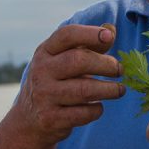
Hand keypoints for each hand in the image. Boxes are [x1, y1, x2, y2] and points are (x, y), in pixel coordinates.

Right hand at [10, 24, 124, 146]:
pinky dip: (96, 110)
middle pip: (78, 60)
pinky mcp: (50, 119)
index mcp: (45, 52)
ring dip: (109, 90)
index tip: (109, 37)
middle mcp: (41, 71)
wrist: (28, 119)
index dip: (90, 33)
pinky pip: (82, 113)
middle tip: (119, 70)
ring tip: (119, 90)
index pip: (66, 35)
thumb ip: (87, 45)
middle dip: (106, 64)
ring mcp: (44, 96)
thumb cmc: (55, 82)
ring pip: (84, 89)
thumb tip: (110, 29)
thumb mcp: (63, 60)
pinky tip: (99, 106)